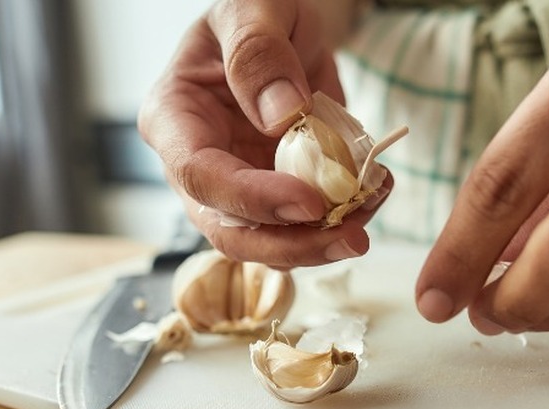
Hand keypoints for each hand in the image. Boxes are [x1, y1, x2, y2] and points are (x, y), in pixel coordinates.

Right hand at [139, 0, 388, 267]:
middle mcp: (198, 165)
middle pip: (231, 231)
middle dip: (292, 245)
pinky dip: (342, 220)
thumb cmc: (259, 10)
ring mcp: (237, 187)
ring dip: (323, 241)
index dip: (253, 199)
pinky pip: (304, 225)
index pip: (201, 176)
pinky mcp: (275, 194)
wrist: (287, 31)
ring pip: (269, 242)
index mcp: (174, 119)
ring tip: (373, 206)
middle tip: (353, 238)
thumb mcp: (254, 8)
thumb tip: (281, 117)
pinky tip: (374, 193)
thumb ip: (259, 53)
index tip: (311, 202)